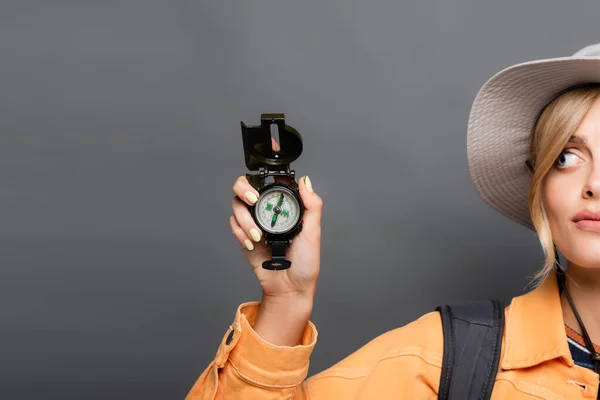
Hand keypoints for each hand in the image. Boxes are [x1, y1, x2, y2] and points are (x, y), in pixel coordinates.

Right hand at [230, 173, 322, 302]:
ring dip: (244, 219)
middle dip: (243, 190)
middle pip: (243, 188)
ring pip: (237, 207)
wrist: (290, 288)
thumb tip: (305, 181)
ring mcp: (254, 223)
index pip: (268, 183)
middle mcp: (267, 212)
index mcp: (284, 207)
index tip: (262, 188)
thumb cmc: (305, 263)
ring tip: (257, 236)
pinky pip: (234, 226)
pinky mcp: (244, 237)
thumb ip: (312, 205)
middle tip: (252, 199)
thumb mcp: (313, 232)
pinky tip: (252, 244)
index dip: (261, 179)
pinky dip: (240, 233)